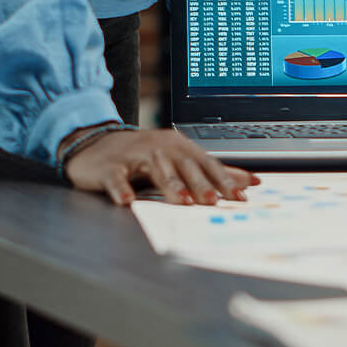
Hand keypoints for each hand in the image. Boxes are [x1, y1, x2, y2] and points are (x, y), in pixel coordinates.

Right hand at [62, 128, 259, 205]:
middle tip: (214, 201)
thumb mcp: (181, 160)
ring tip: (182, 202)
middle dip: (201, 184)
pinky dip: (122, 188)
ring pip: (156, 170)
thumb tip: (250, 180)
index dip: (224, 180)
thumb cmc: (144, 155)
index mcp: (181, 148)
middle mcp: (161, 148)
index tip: (240, 196)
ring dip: (171, 186)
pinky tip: (127, 201)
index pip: (207, 164)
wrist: (96, 143)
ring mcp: (135, 155)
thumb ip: (214, 171)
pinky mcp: (110, 166)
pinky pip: (117, 177)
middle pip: (185, 166)